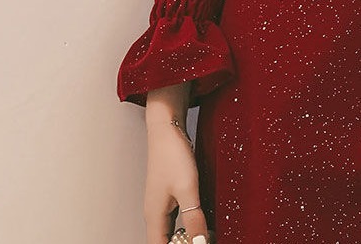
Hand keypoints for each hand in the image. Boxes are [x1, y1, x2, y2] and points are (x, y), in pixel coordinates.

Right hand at [143, 90, 210, 243]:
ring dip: (187, 235)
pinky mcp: (170, 193)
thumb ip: (194, 217)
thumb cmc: (172, 155)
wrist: (166, 128)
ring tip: (205, 234)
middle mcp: (155, 214)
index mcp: (154, 218)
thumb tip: (200, 243)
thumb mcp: (187, 188)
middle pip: (166, 242)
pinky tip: (201, 218)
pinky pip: (178, 217)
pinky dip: (189, 222)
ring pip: (172, 230)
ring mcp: (162, 203)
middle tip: (205, 239)